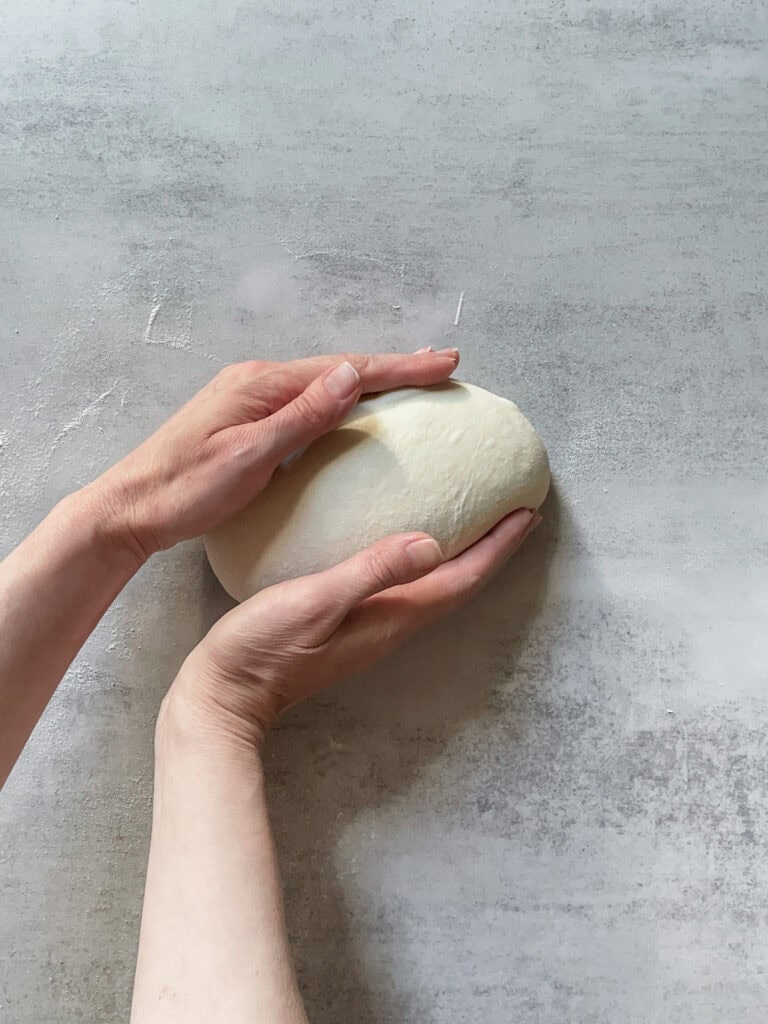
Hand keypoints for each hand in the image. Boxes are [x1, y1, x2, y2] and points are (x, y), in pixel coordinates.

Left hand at [88, 349, 458, 563]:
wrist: (131, 507)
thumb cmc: (185, 488)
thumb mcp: (249, 455)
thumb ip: (301, 415)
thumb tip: (349, 374)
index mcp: (263, 384)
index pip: (346, 370)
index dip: (400, 367)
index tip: (446, 365)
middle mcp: (259, 381)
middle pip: (339, 369)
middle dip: (394, 368)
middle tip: (443, 368)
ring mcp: (252, 398)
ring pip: (325, 384)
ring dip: (371, 383)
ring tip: (413, 385)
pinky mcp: (247, 419)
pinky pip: (308, 402)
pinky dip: (343, 401)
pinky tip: (355, 412)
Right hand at [166, 508, 540, 748]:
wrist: (224, 694)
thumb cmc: (263, 648)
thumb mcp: (316, 601)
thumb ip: (371, 571)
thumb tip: (432, 543)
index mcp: (392, 616)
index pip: (461, 579)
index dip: (498, 548)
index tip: (528, 513)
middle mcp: (392, 624)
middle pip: (459, 585)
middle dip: (494, 551)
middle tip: (519, 513)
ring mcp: (373, 627)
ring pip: (437, 588)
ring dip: (467, 557)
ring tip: (482, 523)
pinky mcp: (352, 624)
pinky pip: (408, 588)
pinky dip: (428, 564)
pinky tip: (414, 545)